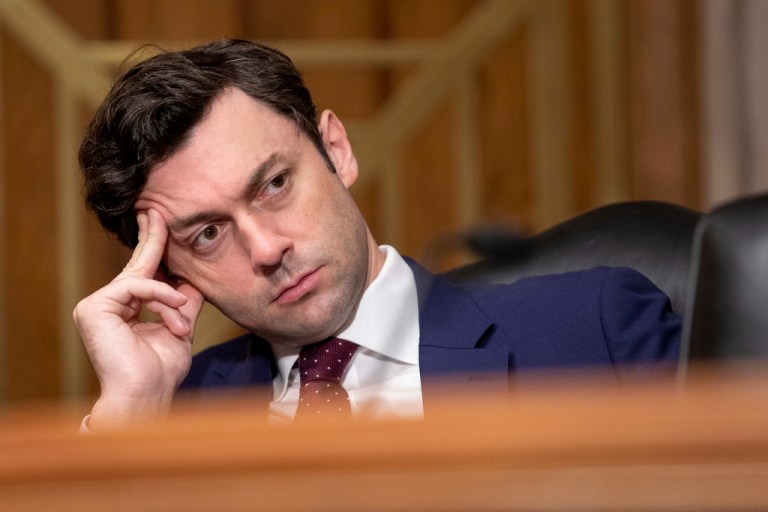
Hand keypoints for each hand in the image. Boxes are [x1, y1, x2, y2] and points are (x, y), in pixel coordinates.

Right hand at [73, 209, 203, 428]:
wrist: (146, 394)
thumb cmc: (160, 370)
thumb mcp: (180, 327)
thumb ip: (184, 301)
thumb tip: (194, 278)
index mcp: (129, 307)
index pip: (144, 272)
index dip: (154, 247)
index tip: (159, 221)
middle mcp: (110, 303)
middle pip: (137, 265)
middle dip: (152, 238)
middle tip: (157, 211)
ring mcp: (98, 304)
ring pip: (144, 281)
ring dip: (171, 301)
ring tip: (180, 327)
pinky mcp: (94, 307)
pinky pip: (136, 286)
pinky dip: (160, 296)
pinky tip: (175, 310)